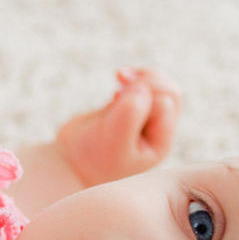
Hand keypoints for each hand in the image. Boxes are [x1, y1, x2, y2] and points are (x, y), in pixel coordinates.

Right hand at [54, 67, 181, 185]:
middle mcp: (156, 128)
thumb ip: (129, 115)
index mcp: (159, 140)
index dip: (143, 95)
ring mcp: (143, 118)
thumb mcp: (112, 141)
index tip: (115, 98)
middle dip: (147, 80)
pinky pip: (141, 86)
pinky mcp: (127, 109)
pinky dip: (131, 78)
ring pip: (158, 86)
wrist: (70, 164)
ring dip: (141, 76)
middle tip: (121, 79)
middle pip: (169, 92)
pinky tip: (117, 76)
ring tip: (120, 75)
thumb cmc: (92, 158)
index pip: (164, 104)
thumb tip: (141, 86)